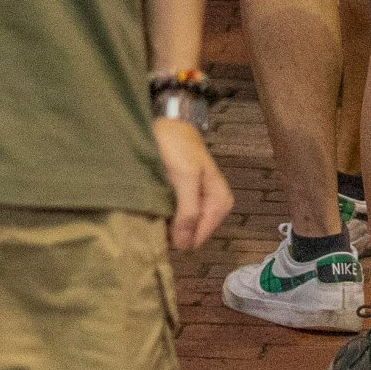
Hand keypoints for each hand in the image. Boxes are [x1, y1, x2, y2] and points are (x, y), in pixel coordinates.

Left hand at [152, 114, 232, 253]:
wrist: (168, 123)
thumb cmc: (179, 147)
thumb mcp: (186, 176)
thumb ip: (189, 210)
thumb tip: (184, 246)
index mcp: (220, 202)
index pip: (199, 237)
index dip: (179, 237)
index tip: (160, 233)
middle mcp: (211, 206)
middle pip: (191, 234)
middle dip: (172, 231)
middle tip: (153, 220)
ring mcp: (197, 202)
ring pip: (181, 227)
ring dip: (166, 223)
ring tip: (151, 213)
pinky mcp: (183, 198)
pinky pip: (175, 217)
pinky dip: (164, 216)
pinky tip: (153, 208)